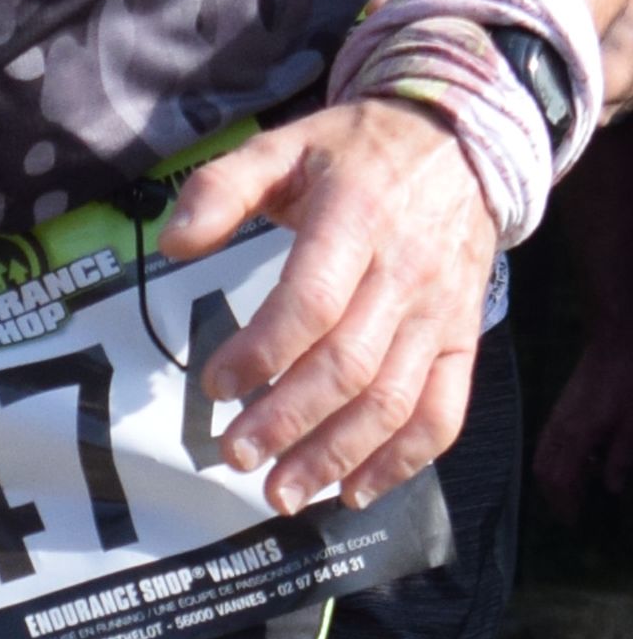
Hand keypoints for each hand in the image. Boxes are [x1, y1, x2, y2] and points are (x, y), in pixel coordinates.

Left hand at [157, 93, 493, 505]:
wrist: (463, 145)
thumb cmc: (358, 151)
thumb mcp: (285, 145)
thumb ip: (221, 187)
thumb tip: (173, 242)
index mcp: (356, 220)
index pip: (311, 303)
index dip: (262, 351)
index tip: (215, 386)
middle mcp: (405, 274)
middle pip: (348, 366)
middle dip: (287, 421)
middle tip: (233, 456)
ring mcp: (441, 314)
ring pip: (393, 401)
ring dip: (336, 455)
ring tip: (282, 492)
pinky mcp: (465, 340)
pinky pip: (443, 412)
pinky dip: (402, 461)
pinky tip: (354, 491)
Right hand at [536, 322, 632, 517]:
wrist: (617, 340)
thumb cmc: (630, 381)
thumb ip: (620, 457)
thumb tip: (611, 487)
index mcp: (577, 435)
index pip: (560, 480)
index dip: (566, 504)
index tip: (575, 521)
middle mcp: (560, 427)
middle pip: (544, 471)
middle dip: (554, 496)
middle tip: (570, 514)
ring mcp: (558, 415)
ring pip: (542, 456)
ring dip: (552, 479)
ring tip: (570, 493)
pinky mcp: (562, 407)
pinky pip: (548, 441)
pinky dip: (554, 459)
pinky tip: (575, 462)